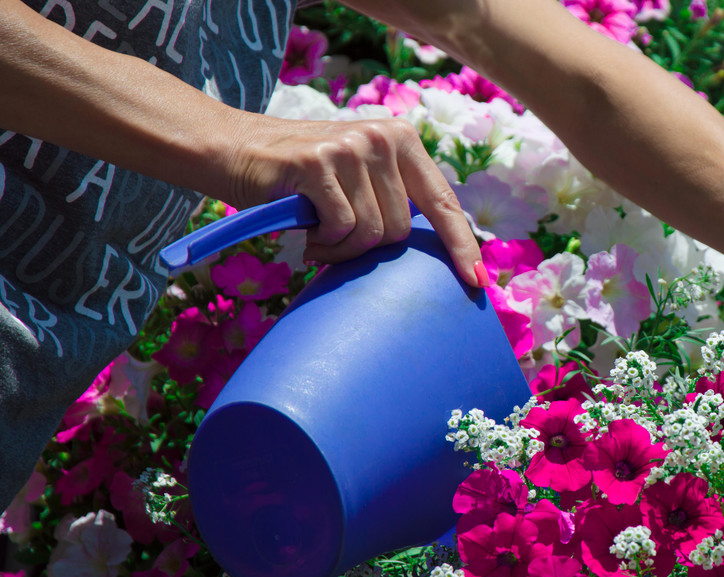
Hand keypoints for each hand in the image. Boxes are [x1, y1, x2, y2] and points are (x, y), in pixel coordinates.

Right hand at [220, 114, 485, 284]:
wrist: (232, 149)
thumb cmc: (301, 178)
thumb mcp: (358, 178)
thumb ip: (393, 199)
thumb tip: (435, 256)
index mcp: (402, 140)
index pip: (443, 202)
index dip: (461, 245)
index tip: (478, 280)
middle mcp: (383, 136)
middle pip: (400, 229)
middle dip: (367, 247)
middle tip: (335, 238)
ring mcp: (351, 146)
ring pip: (371, 233)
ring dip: (341, 248)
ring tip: (319, 233)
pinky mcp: (318, 162)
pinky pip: (340, 227)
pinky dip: (323, 242)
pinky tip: (306, 231)